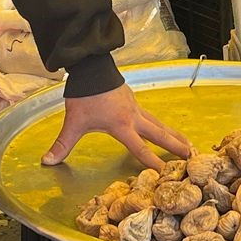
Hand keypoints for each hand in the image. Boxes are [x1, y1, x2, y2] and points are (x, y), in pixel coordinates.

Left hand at [41, 84, 192, 170]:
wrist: (91, 67)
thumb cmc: (84, 95)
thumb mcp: (73, 122)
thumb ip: (62, 144)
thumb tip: (47, 162)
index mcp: (121, 126)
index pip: (140, 149)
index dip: (153, 163)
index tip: (167, 174)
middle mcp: (134, 117)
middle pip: (160, 134)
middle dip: (176, 146)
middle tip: (193, 156)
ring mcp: (136, 107)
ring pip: (159, 124)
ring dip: (174, 135)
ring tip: (188, 144)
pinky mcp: (133, 99)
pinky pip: (152, 116)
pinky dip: (162, 124)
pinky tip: (164, 128)